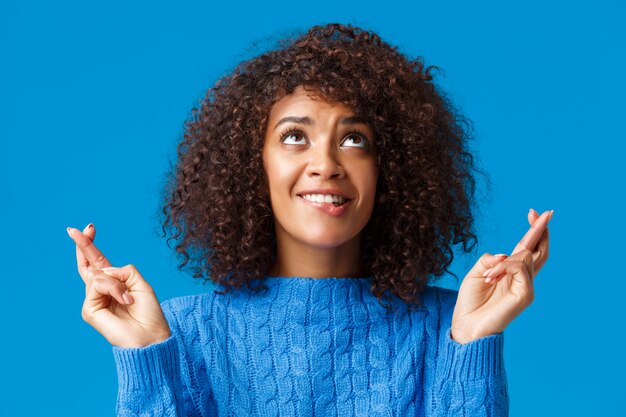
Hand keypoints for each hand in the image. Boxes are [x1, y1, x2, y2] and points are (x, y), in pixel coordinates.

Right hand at [67, 224, 170, 347]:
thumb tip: (103, 270)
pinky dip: (114, 289)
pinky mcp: (89, 310)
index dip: (92, 246)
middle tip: (73, 229)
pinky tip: (125, 301)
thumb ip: (123, 271)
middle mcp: (102, 293)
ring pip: (98, 276)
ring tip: (129, 298)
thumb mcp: (140, 284)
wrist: (150, 336)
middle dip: (84, 246)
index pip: (99, 264)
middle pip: (87, 266)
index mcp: (115, 286)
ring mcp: (93, 301)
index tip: (89, 227)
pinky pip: (99, 286)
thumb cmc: (149, 314)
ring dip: (117, 284)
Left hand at [450, 208, 551, 343]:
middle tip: (542, 213)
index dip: (533, 230)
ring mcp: (526, 287)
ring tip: (488, 275)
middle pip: (540, 250)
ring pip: (525, 257)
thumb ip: (490, 260)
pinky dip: (504, 267)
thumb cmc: (470, 302)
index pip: (528, 247)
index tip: (532, 211)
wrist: (466, 327)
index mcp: (511, 272)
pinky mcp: (525, 296)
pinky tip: (492, 276)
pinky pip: (520, 269)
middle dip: (540, 230)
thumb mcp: (477, 273)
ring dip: (503, 261)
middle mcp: (523, 279)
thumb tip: (505, 255)